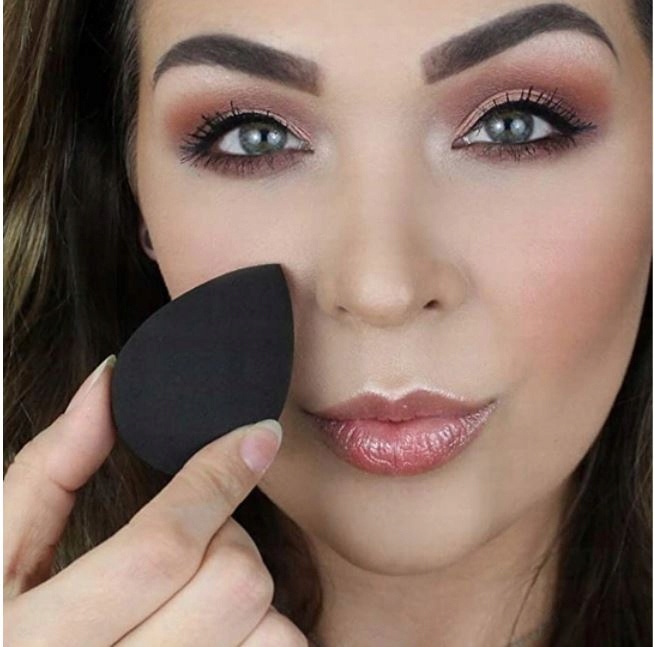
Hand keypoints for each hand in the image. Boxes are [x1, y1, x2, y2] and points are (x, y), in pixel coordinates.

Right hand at [4, 355, 307, 645]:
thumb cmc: (2, 630)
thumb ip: (48, 468)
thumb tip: (106, 383)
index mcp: (39, 642)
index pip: (162, 547)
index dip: (218, 477)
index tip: (257, 437)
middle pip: (233, 581)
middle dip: (228, 540)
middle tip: (194, 537)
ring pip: (270, 629)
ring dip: (249, 592)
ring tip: (195, 593)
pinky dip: (262, 632)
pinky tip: (211, 627)